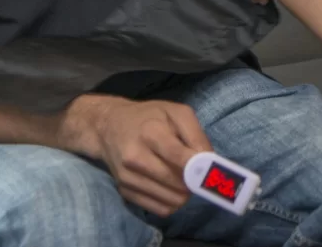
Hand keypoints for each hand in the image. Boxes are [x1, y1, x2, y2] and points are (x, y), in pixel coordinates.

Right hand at [89, 98, 211, 216]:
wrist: (109, 126)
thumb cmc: (148, 116)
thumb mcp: (176, 112)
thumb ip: (195, 134)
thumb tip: (210, 161)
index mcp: (150, 132)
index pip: (178, 157)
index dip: (198, 167)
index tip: (212, 172)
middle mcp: (135, 157)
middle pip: (175, 182)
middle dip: (194, 182)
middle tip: (200, 175)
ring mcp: (128, 178)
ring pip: (170, 200)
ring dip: (184, 194)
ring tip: (186, 180)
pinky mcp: (125, 192)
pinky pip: (159, 209)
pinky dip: (172, 203)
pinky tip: (173, 188)